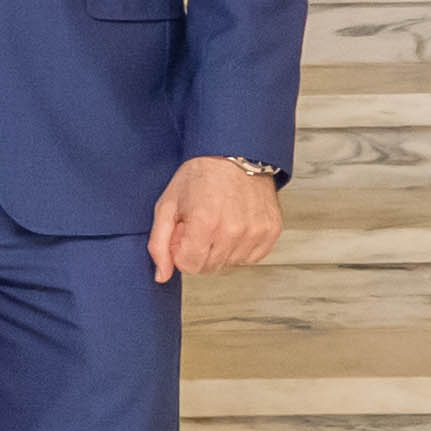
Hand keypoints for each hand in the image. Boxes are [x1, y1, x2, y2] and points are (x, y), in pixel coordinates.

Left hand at [152, 153, 283, 282]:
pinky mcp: (272, 231)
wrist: (234, 155)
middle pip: (209, 267)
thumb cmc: (199, 176)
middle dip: (198, 251)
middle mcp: (234, 231)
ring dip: (219, 250)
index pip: (189, 266)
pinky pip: (251, 257)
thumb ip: (159, 243)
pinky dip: (239, 247)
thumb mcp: (167, 205)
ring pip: (230, 263)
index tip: (183, 232)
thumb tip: (161, 275)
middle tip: (199, 225)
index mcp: (205, 223)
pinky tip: (233, 226)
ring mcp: (256, 232)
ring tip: (217, 222)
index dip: (181, 251)